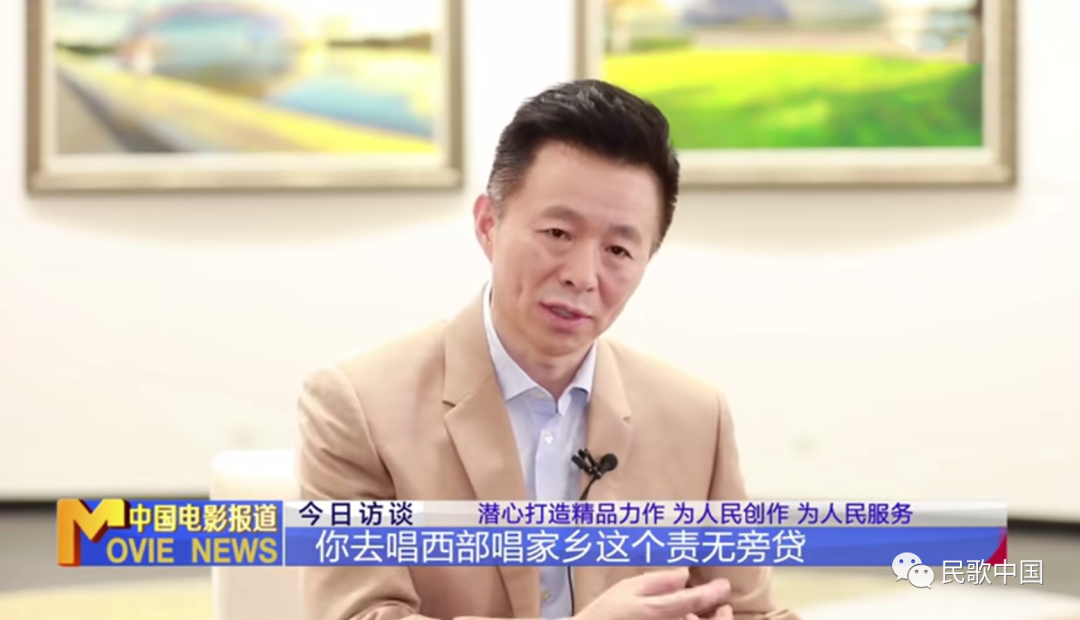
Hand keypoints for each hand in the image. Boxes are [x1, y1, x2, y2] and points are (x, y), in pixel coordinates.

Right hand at [575, 568, 729, 619]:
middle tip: (725, 606)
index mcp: (659, 610)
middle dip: (722, 616)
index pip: (698, 600)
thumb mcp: (628, 588)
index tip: (723, 585)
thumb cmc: (607, 612)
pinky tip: (686, 619)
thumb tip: (684, 574)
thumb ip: (658, 581)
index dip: (716, 592)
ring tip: (705, 614)